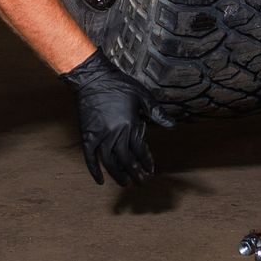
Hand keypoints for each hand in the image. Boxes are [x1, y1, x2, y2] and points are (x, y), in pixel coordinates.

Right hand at [61, 49, 176, 185]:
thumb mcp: (142, 96)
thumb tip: (173, 124)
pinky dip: (94, 171)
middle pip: (127, 161)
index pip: (141, 150)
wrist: (93, 78)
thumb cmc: (118, 84)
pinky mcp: (87, 136)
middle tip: (142, 182)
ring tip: (125, 183)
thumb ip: (157, 112)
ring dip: (118, 175)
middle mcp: (115, 134)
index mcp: (130, 125)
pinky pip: (90, 158)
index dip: (147, 162)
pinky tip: (100, 181)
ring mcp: (100, 136)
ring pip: (110, 163)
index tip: (151, 170)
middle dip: (136, 174)